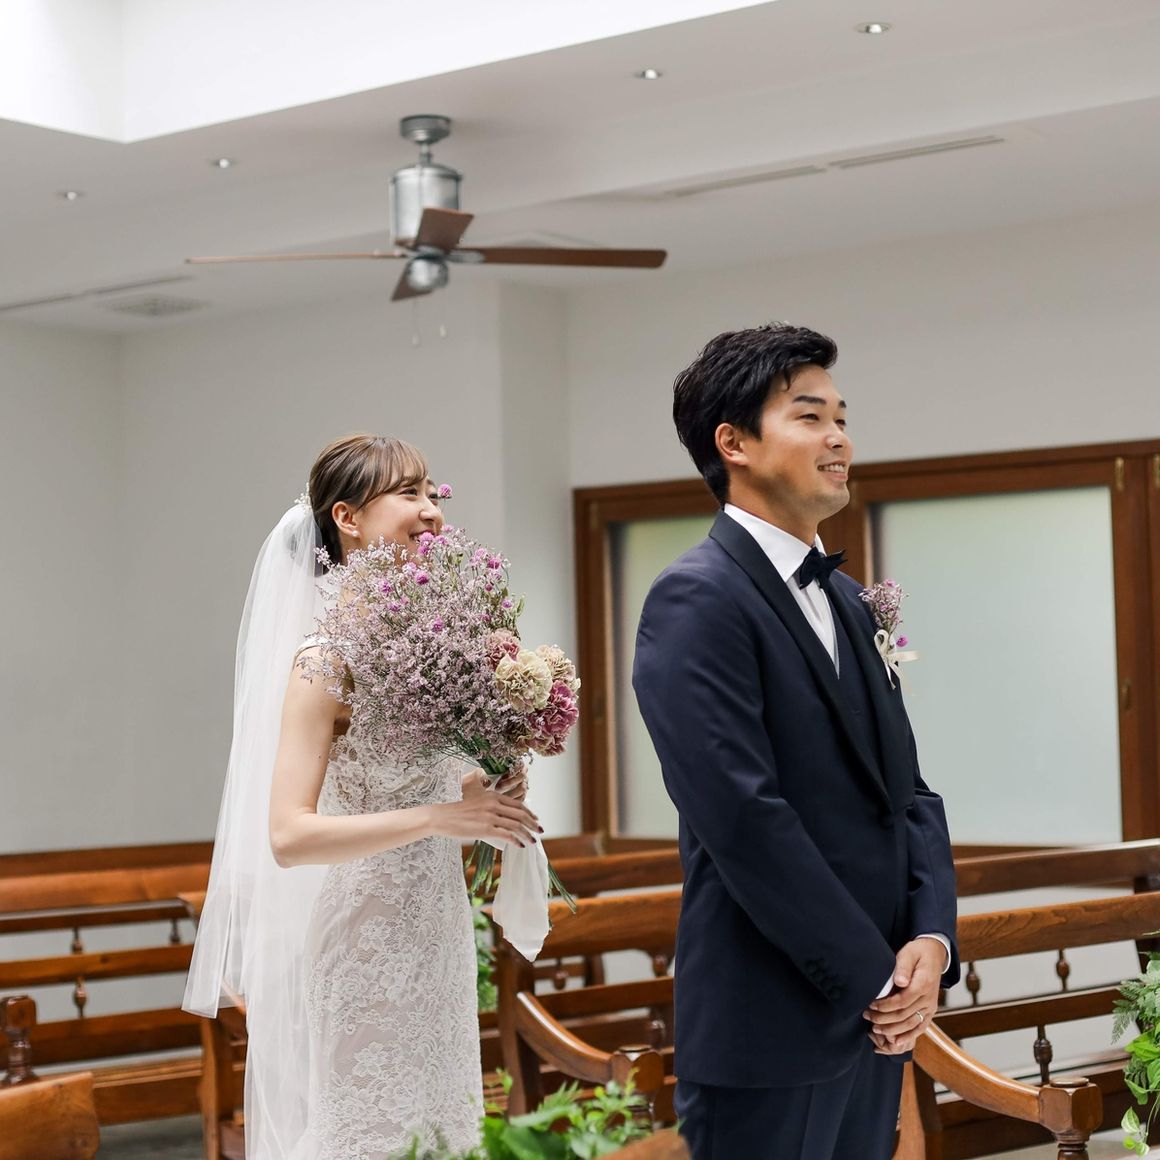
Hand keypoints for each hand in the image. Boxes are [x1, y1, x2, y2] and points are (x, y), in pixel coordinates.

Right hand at [436, 769, 540, 846]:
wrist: (442, 817)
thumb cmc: (458, 812)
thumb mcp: (478, 803)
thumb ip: (491, 806)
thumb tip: (505, 818)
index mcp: (493, 796)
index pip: (518, 804)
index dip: (529, 813)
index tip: (535, 820)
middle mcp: (494, 804)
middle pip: (521, 814)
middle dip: (533, 824)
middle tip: (539, 831)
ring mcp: (490, 816)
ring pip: (516, 825)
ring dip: (527, 834)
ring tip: (532, 841)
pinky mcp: (486, 829)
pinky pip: (507, 835)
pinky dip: (516, 840)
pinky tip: (520, 845)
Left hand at [863, 939, 943, 1054]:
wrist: (934, 955)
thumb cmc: (918, 953)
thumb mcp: (909, 953)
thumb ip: (903, 967)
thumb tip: (900, 982)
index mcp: (924, 984)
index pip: (902, 1001)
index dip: (885, 1006)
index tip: (871, 1005)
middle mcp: (929, 999)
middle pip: (905, 1015)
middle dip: (884, 1019)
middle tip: (867, 1017)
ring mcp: (931, 1007)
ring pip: (911, 1024)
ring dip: (893, 1029)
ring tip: (875, 1029)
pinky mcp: (930, 1011)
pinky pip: (921, 1027)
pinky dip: (908, 1036)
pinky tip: (895, 1041)